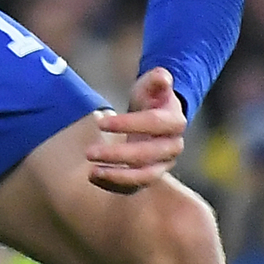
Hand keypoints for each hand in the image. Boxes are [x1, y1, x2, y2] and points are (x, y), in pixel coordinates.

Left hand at [86, 66, 186, 193]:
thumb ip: (157, 80)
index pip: (154, 123)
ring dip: (117, 176)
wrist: (154, 119)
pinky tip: (93, 176)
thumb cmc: (151, 98)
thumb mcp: (151, 85)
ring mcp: (163, 165)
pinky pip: (134, 187)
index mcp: (174, 122)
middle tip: (88, 152)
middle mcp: (172, 147)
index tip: (100, 123)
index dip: (128, 123)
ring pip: (144, 176)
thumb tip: (162, 77)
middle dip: (118, 155)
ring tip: (92, 171)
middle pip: (148, 155)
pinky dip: (114, 184)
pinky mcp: (150, 176)